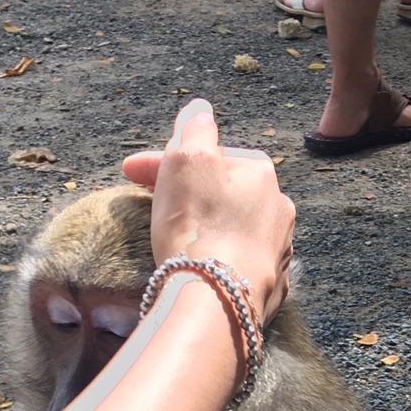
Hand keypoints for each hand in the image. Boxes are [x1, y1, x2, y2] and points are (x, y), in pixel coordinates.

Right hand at [122, 99, 294, 323]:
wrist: (216, 300)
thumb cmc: (198, 225)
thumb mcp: (187, 159)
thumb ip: (194, 129)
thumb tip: (201, 110)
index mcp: (261, 172)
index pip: (207, 157)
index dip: (165, 161)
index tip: (131, 174)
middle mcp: (279, 208)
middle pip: (223, 192)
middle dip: (188, 195)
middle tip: (152, 208)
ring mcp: (279, 250)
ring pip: (234, 227)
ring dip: (207, 227)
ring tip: (175, 240)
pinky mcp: (272, 287)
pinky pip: (240, 263)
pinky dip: (220, 259)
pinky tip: (202, 267)